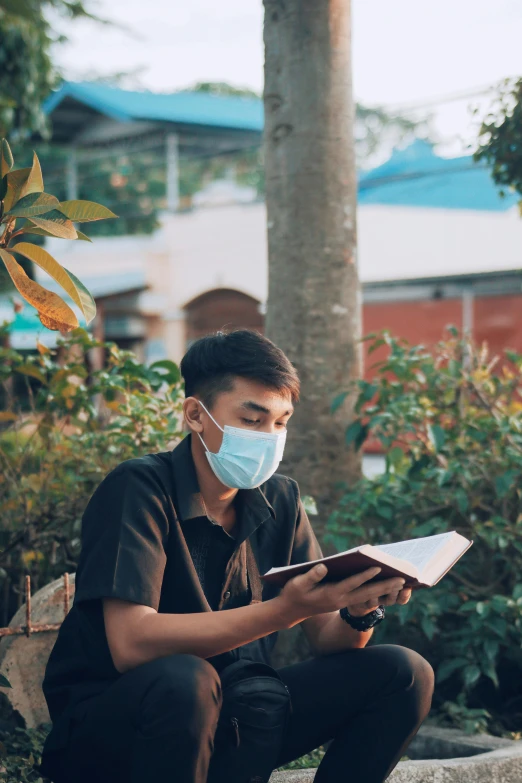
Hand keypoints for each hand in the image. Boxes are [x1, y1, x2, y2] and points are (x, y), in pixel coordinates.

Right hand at [275, 564, 407, 626]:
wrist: (292, 611)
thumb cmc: (294, 593)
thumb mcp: (298, 583)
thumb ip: (311, 575)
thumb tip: (323, 567)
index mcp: (331, 594)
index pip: (352, 583)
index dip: (365, 575)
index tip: (378, 567)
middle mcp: (340, 599)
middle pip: (367, 592)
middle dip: (384, 586)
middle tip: (402, 579)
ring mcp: (343, 602)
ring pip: (368, 596)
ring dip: (384, 590)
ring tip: (401, 582)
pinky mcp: (343, 601)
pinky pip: (364, 598)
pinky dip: (376, 592)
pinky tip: (386, 585)